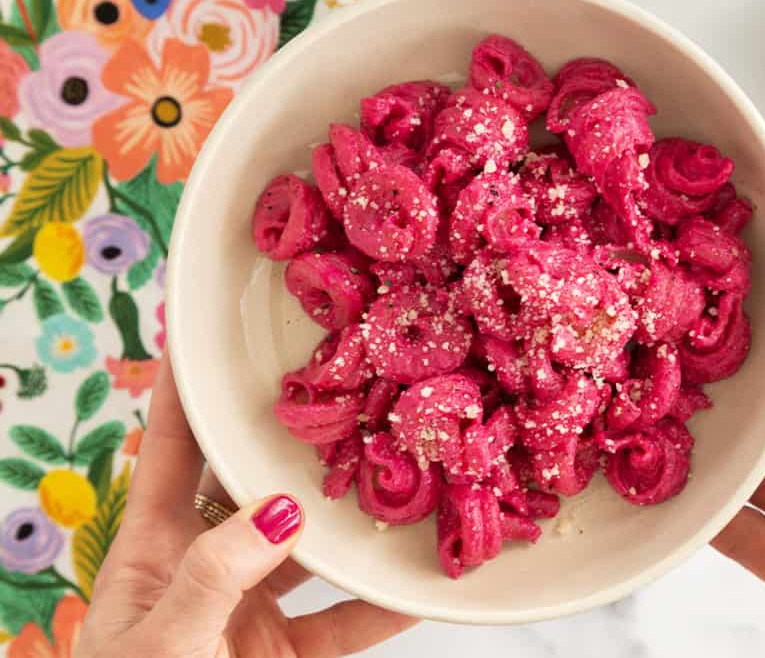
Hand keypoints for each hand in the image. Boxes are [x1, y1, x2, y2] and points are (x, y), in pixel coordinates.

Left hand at [76, 358, 415, 656]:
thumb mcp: (164, 643)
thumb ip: (219, 575)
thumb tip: (281, 512)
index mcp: (154, 548)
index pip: (170, 449)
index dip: (186, 391)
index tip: (208, 334)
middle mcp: (207, 564)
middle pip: (253, 485)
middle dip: (291, 443)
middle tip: (338, 392)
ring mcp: (250, 608)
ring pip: (310, 550)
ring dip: (349, 523)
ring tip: (397, 479)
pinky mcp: (286, 653)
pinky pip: (343, 620)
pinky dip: (380, 605)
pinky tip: (416, 584)